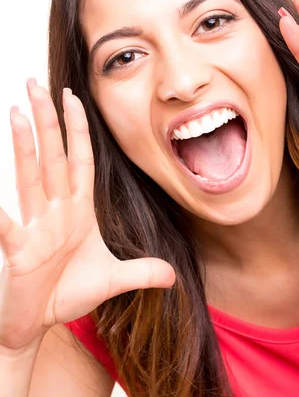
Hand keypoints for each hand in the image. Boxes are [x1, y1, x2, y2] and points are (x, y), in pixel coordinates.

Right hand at [0, 80, 174, 350]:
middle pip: (52, 156)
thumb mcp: (114, 280)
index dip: (78, 129)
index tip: (73, 96)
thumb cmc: (69, 294)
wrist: (38, 323)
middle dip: (47, 120)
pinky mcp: (19, 250)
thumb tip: (173, 276)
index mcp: (77, 211)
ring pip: (30, 177)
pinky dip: (0, 211)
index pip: (79, 159)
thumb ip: (142, 272)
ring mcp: (35, 227)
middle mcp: (55, 211)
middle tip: (35, 83)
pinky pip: (8, 225)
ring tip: (17, 111)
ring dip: (25, 145)